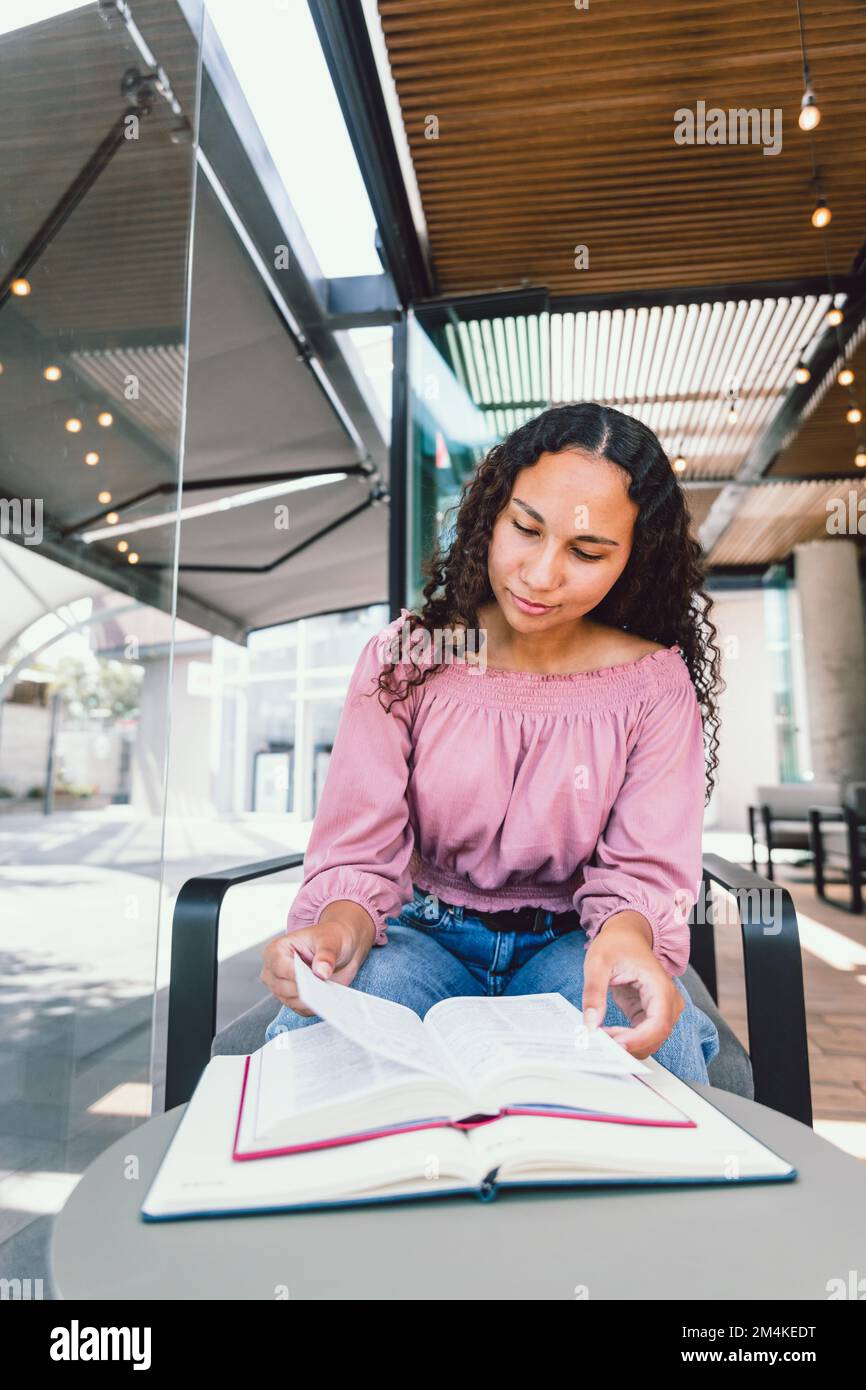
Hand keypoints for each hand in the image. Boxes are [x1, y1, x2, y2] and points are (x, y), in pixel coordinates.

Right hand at [260, 910, 375, 1017]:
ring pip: (291, 1001)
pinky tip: (326, 998)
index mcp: (277, 950)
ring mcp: (282, 987)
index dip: (297, 975)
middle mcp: (274, 970)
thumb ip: (326, 955)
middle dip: (305, 990)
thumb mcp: (331, 941)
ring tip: (328, 991)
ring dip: (311, 1000)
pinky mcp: (293, 999)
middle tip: (324, 986)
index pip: (280, 968)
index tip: (315, 977)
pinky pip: (301, 1010)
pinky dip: (314, 1007)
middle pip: (282, 988)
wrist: (340, 949)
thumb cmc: (331, 939)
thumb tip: (321, 972)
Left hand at [580, 913, 684, 1059]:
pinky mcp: (649, 1015)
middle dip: (629, 1045)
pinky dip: (625, 1039)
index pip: (658, 1023)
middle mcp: (668, 1002)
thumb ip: (594, 992)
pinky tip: (606, 1034)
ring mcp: (661, 1010)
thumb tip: (590, 1024)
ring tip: (600, 1036)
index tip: (614, 1044)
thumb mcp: (598, 962)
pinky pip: (642, 1036)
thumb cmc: (616, 945)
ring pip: (650, 1041)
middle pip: (656, 1037)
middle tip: (598, 1041)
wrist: (626, 936)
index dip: (638, 1039)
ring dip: (626, 1044)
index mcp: (660, 986)